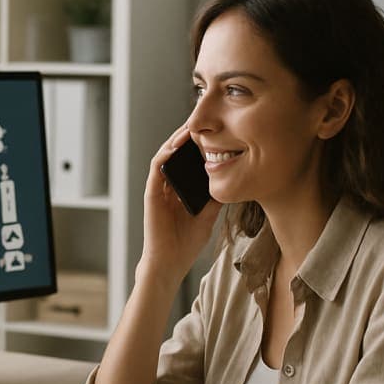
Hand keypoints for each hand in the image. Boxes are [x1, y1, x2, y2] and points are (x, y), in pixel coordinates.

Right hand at [138, 126, 222, 285]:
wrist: (170, 263)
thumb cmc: (186, 243)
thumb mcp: (209, 215)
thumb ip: (215, 197)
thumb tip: (232, 178)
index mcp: (180, 189)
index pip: (187, 160)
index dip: (197, 144)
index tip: (213, 130)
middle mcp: (168, 186)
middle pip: (175, 153)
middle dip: (187, 136)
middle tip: (201, 120)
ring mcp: (158, 189)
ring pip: (164, 156)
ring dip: (175, 140)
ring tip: (189, 127)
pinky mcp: (151, 194)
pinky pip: (156, 169)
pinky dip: (165, 155)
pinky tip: (176, 145)